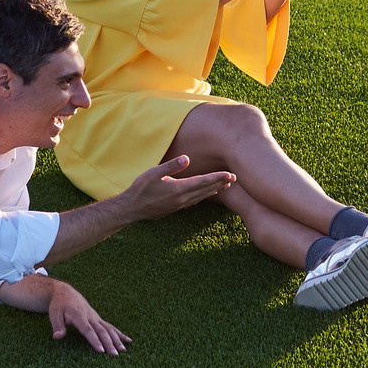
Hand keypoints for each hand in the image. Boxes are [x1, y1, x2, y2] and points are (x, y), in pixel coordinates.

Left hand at [46, 280, 129, 353]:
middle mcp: (90, 316)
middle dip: (109, 343)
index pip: (88, 330)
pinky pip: (110, 326)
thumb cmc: (59, 305)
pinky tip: (128, 340)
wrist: (66, 293)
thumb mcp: (54, 314)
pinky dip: (119, 334)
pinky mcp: (98, 319)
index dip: (94, 340)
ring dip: (116, 340)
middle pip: (101, 331)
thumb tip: (57, 337)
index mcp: (79, 316)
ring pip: (108, 329)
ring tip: (123, 350)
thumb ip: (57, 326)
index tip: (101, 351)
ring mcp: (96, 317)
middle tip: (115, 355)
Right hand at [118, 154, 234, 219]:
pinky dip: (204, 196)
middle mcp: (182, 198)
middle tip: (235, 178)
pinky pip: (195, 200)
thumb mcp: (153, 173)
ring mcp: (180, 204)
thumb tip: (186, 158)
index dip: (217, 177)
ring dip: (214, 190)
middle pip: (206, 190)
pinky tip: (207, 194)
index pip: (203, 182)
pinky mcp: (176, 207)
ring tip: (226, 185)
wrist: (132, 208)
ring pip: (202, 196)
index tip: (229, 174)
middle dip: (220, 183)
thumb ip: (171, 166)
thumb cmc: (141, 188)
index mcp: (179, 189)